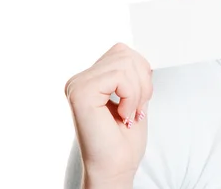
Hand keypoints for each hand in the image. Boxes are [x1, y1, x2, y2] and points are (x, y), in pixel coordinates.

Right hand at [65, 43, 152, 185]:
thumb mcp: (134, 96)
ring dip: (138, 91)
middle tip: (136, 109)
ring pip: (125, 62)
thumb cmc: (123, 141)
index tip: (139, 101)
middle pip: (125, 53)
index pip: (122, 52)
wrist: (115, 169)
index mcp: (90, 79)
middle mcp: (79, 80)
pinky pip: (119, 75)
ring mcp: (77, 85)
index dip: (141, 73)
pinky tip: (123, 115)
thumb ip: (131, 73)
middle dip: (143, 81)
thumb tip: (138, 54)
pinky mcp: (81, 93)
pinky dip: (131, 96)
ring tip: (130, 113)